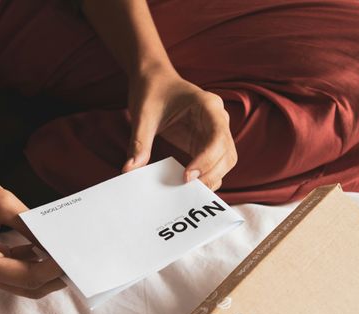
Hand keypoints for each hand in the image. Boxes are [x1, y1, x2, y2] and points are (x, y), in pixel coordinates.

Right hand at [0, 158, 65, 298]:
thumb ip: (30, 224)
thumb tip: (58, 239)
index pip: (28, 276)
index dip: (55, 268)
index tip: (77, 255)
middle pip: (28, 286)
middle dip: (55, 275)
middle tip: (81, 260)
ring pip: (23, 280)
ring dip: (46, 269)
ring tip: (71, 253)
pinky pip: (15, 267)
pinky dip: (34, 259)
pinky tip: (51, 246)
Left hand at [122, 68, 237, 190]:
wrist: (153, 78)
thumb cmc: (151, 90)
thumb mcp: (143, 115)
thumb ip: (139, 142)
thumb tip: (130, 169)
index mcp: (208, 105)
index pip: (218, 137)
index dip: (207, 160)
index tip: (187, 176)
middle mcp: (217, 119)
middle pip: (227, 154)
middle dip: (212, 174)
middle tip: (187, 189)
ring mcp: (214, 132)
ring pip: (225, 162)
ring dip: (211, 178)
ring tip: (186, 190)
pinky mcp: (205, 143)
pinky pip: (213, 164)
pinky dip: (204, 177)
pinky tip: (186, 185)